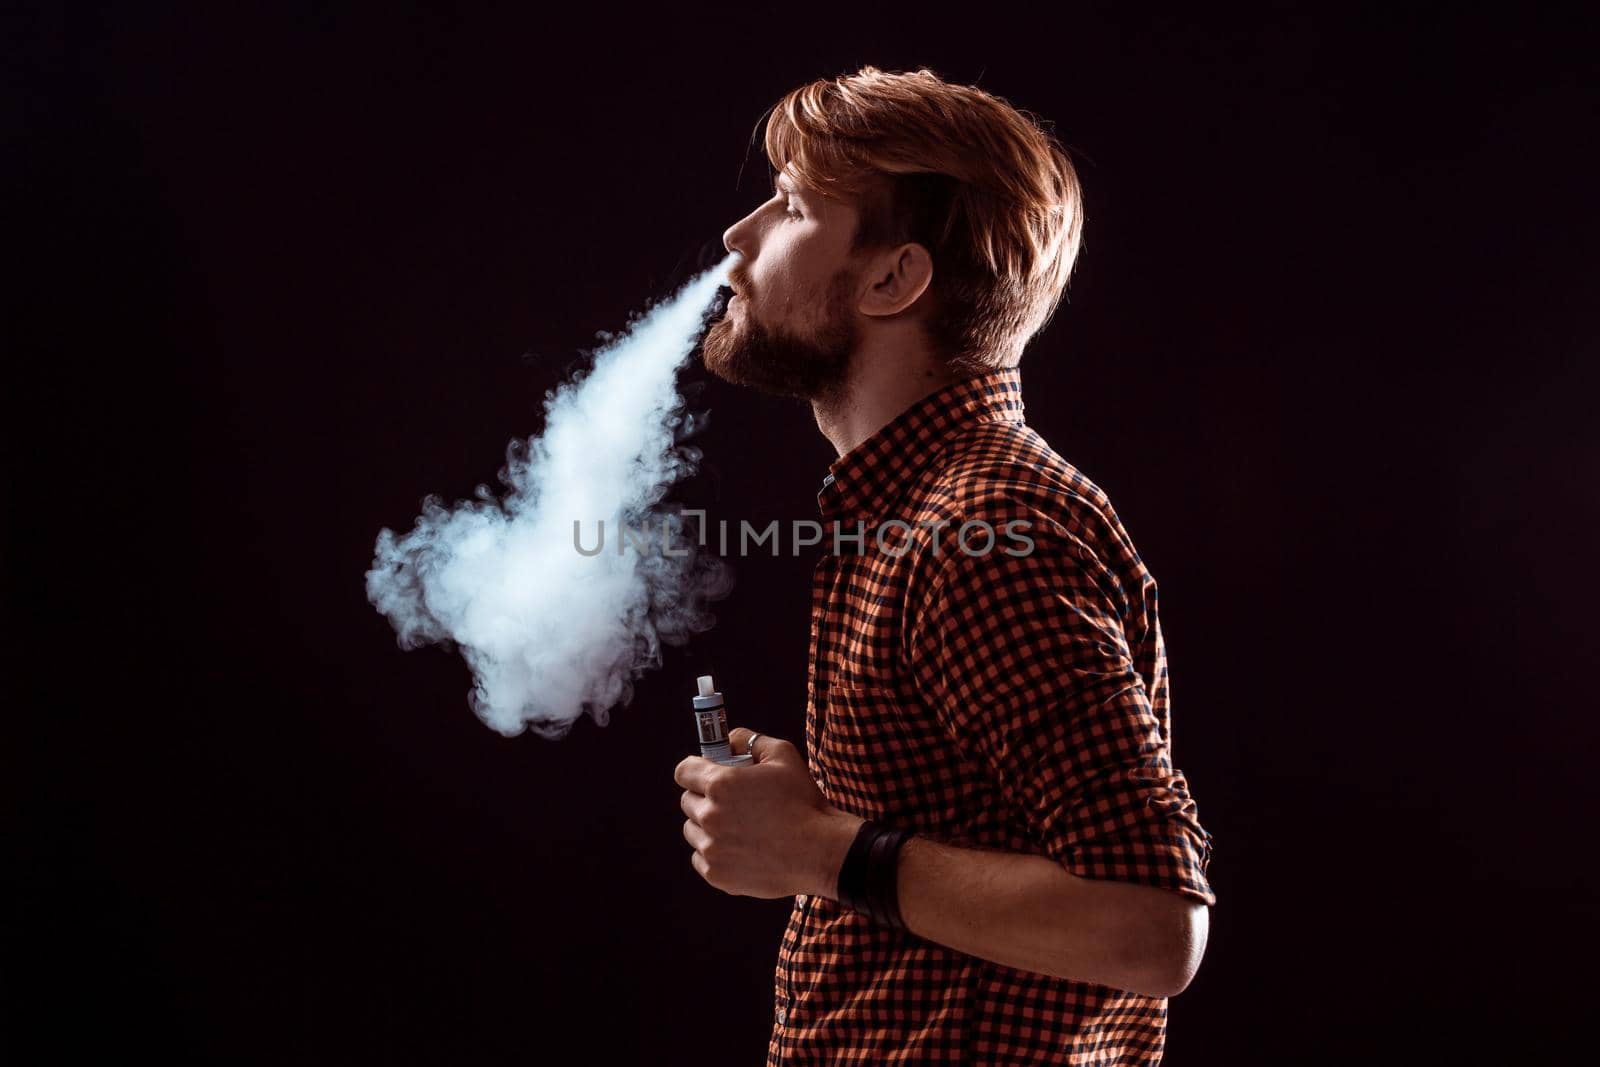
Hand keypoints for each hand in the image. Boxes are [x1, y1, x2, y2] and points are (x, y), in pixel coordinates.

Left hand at [674, 727, 857, 898]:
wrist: (820, 852)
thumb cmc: (804, 802)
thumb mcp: (783, 755)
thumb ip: (750, 740)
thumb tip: (729, 740)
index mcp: (720, 784)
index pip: (683, 772)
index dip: (695, 770)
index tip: (706, 774)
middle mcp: (709, 816)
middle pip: (688, 801)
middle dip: (705, 798)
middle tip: (733, 802)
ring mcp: (711, 848)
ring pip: (693, 831)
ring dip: (708, 827)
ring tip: (740, 828)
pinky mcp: (716, 874)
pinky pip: (701, 858)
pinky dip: (715, 853)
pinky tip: (741, 848)